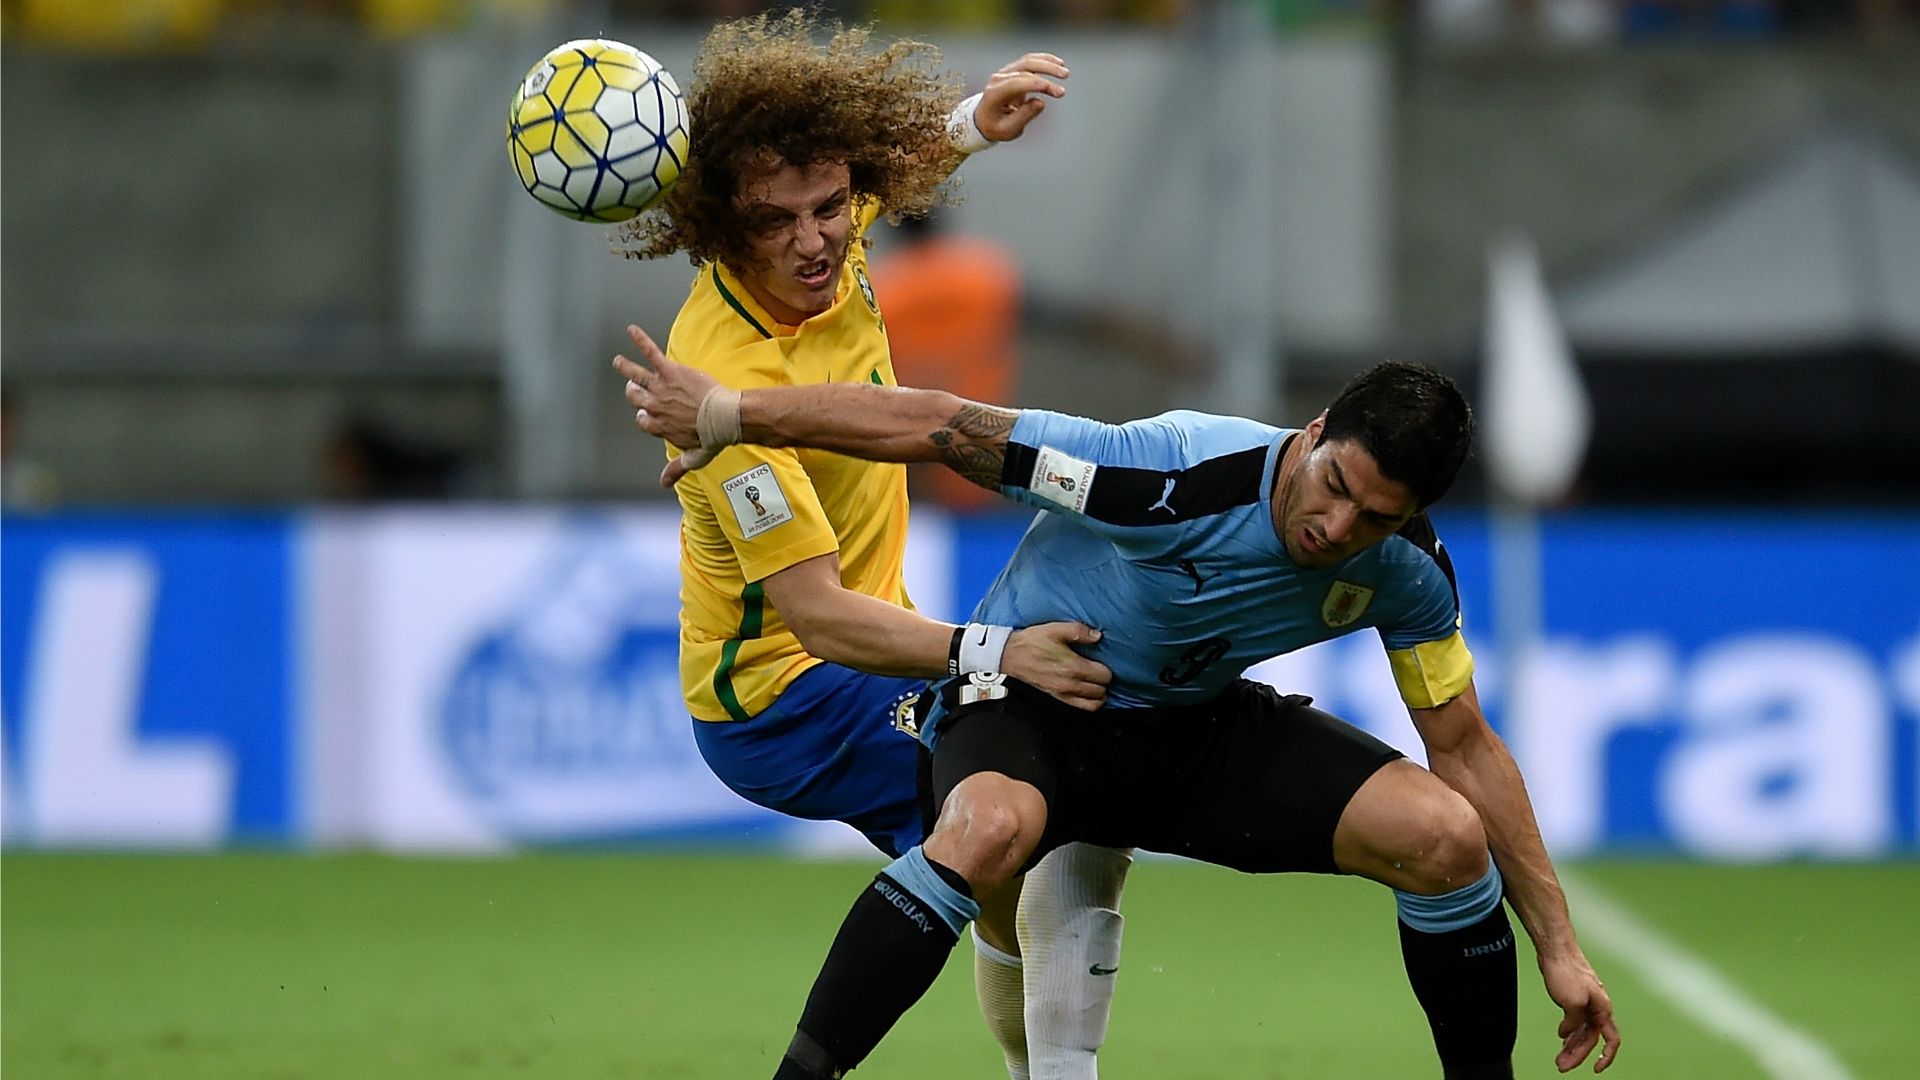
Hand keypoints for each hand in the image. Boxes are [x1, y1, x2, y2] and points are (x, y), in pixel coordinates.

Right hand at [613, 324, 719, 485]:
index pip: (643, 420)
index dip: (645, 417)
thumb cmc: (712, 437)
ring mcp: (660, 389)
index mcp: (659, 427)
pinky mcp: (669, 372)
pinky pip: (651, 354)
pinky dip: (640, 340)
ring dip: (626, 368)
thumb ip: (677, 468)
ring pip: (636, 377)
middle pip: (635, 398)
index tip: (648, 415)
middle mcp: (654, 407)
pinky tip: (632, 330)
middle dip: (634, 393)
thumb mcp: (694, 457)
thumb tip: (664, 484)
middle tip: (634, 386)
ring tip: (619, 362)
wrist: (723, 418)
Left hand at [975, 52, 1067, 142]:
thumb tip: (1040, 102)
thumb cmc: (996, 127)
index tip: (1055, 90)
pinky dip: (1043, 59)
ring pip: (1028, 61)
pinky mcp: (1012, 71)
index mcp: (994, 94)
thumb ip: (1024, 116)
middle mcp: (998, 79)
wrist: (983, 119)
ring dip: (1047, 63)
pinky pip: (1028, 60)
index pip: (1017, 83)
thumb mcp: (1009, 129)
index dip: (1037, 84)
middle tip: (1065, 77)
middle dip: (1046, 71)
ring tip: (1065, 71)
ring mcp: (1004, 73)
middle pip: (1024, 68)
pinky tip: (1058, 62)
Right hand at [1000, 622, 1109, 710]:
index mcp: (1073, 667)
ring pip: (1095, 703)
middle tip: (1099, 671)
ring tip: (1096, 683)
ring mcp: (1064, 694)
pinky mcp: (1057, 698)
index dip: (1107, 668)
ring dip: (1099, 694)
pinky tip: (1088, 693)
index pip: (1105, 675)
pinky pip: (1082, 708)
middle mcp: (1071, 684)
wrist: (1010, 656)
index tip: (1102, 662)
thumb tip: (1097, 636)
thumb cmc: (1032, 642)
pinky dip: (1090, 703)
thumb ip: (1079, 631)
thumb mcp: (1055, 629)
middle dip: (1103, 681)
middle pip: (1101, 690)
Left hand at [1542, 949, 1620, 1072]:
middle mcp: (1598, 1008)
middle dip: (1578, 1055)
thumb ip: (1572, 1022)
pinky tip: (1562, 1039)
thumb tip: (1566, 1035)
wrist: (1556, 949)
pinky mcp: (1574, 997)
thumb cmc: (1566, 971)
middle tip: (1561, 1066)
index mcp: (1603, 1009)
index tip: (1596, 1070)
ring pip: (1582, 1031)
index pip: (1611, 1040)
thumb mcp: (1571, 1002)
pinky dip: (1569, 1033)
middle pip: (1591, 1038)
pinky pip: (1575, 1021)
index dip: (1606, 1057)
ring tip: (1559, 1060)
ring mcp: (1586, 1003)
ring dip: (1572, 1046)